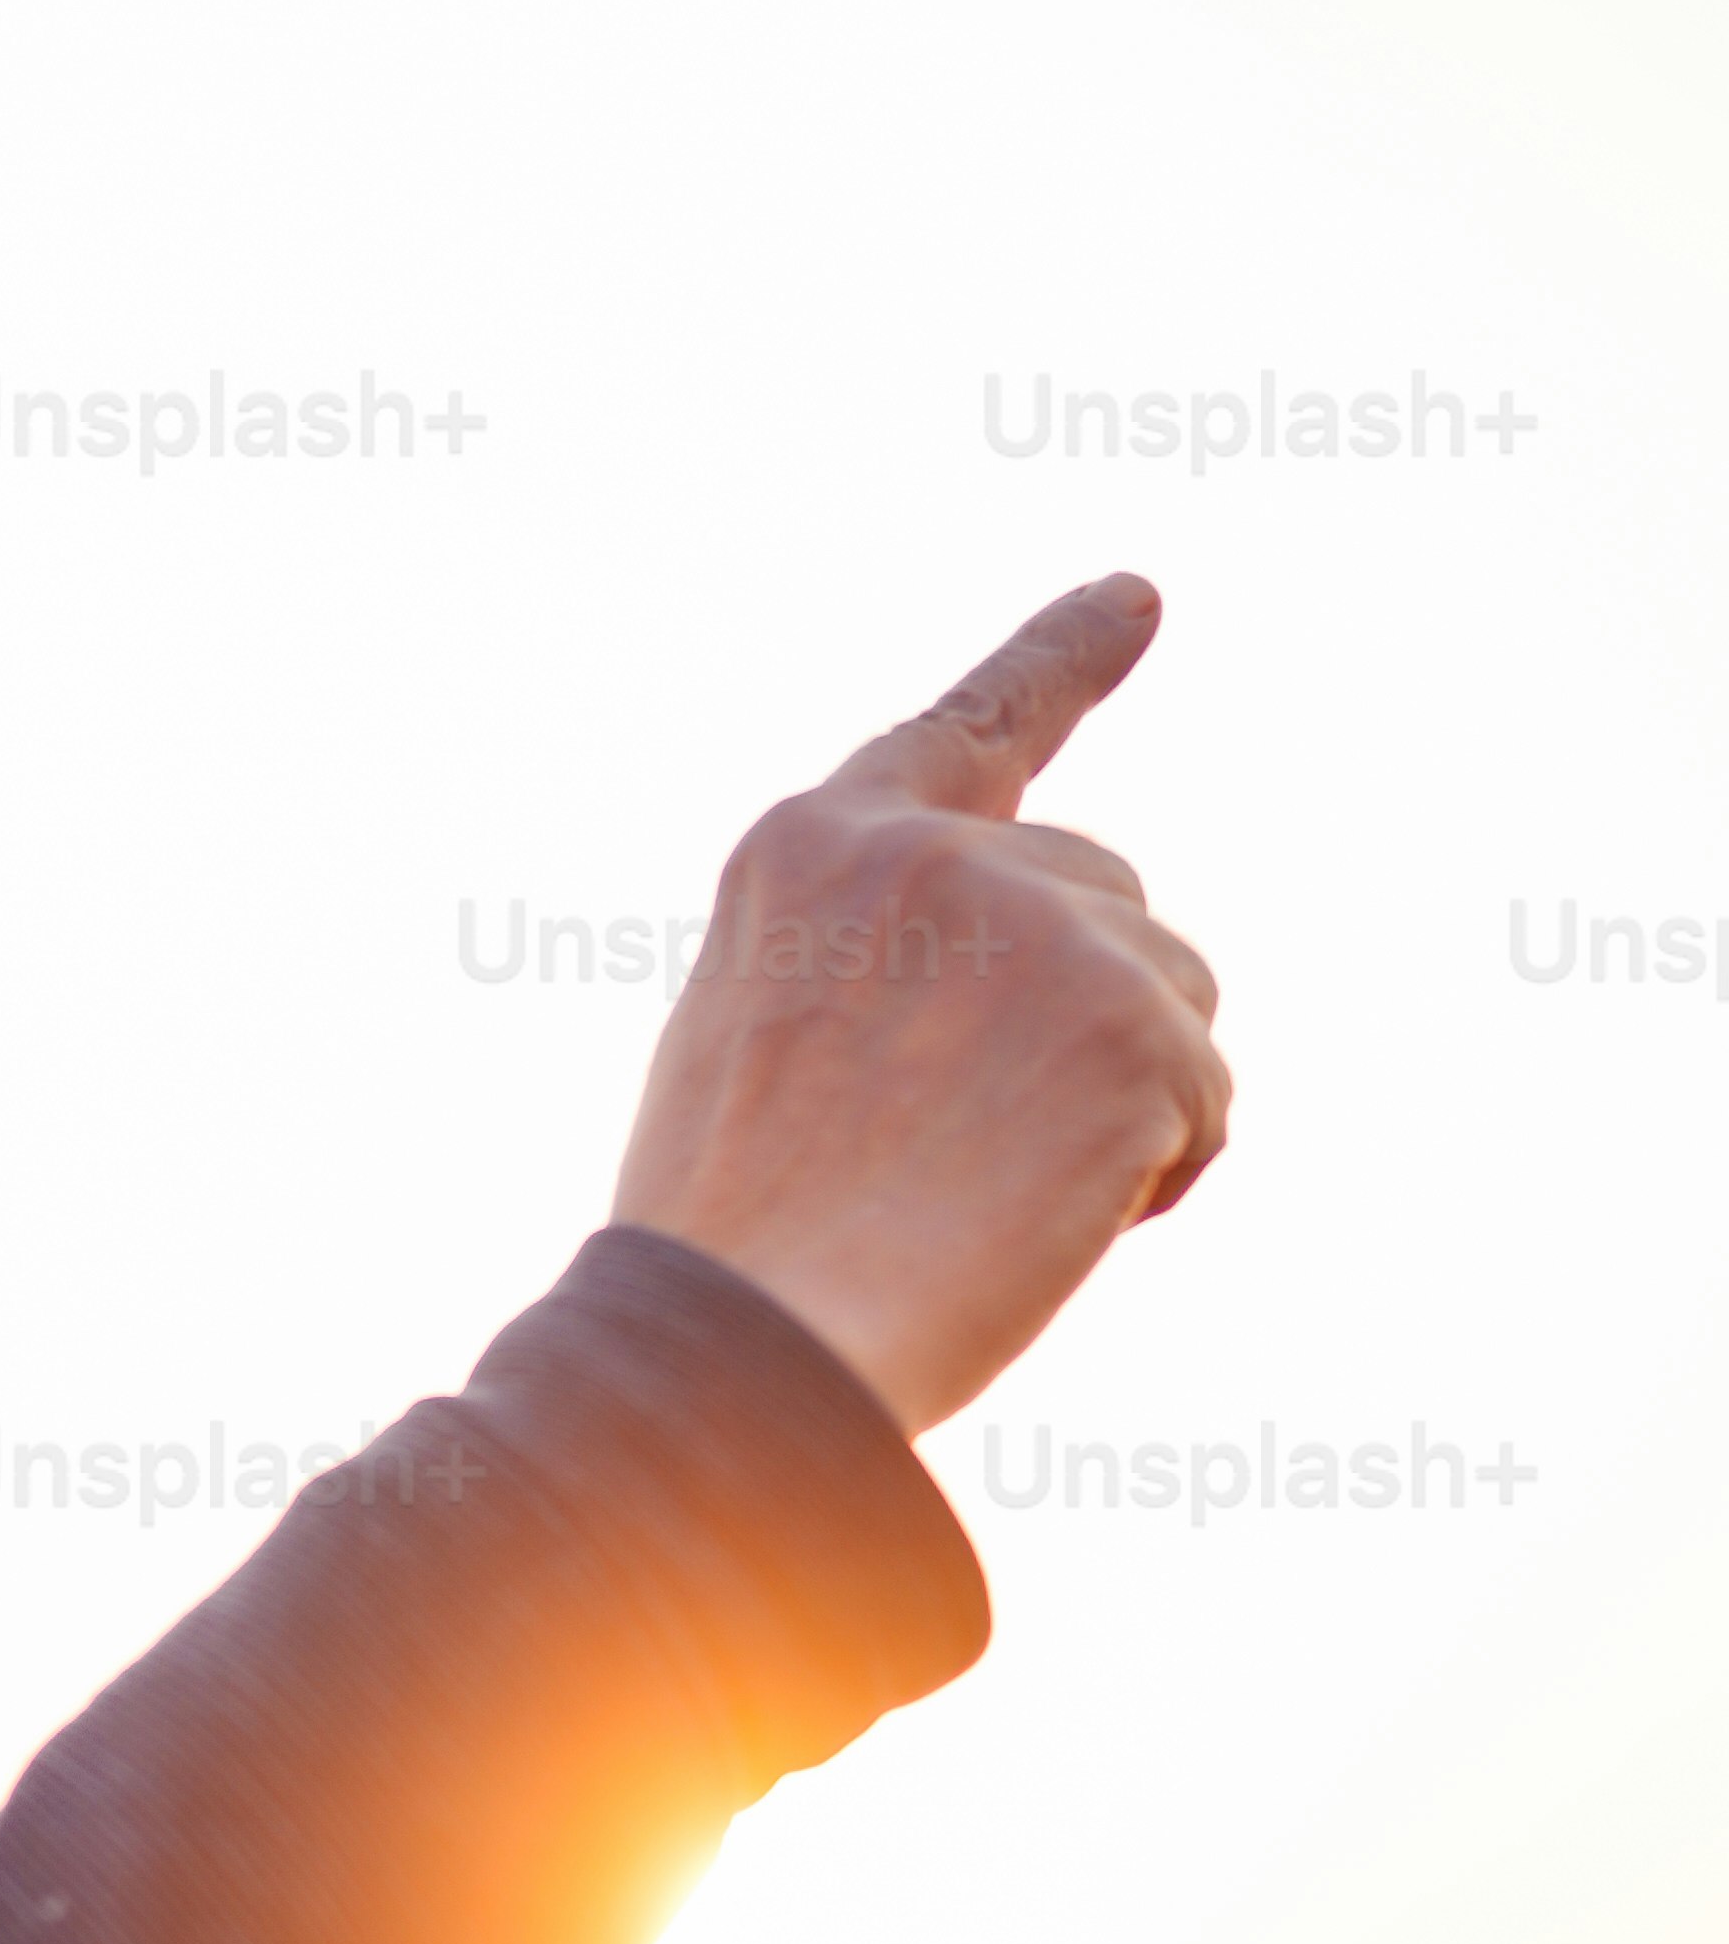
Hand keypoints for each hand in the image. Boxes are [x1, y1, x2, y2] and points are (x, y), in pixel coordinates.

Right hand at [608, 571, 1229, 1439]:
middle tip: (962, 1160)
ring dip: (1123, 1101)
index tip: (1140, 596)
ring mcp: (1041, 925)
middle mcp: (934, 854)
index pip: (970, 727)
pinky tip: (1048, 1225)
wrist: (754, 1347)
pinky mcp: (1133, 1019)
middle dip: (1084, 1015)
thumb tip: (1037, 997)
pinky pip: (1207, 1097)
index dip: (1061, 659)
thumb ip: (879, 963)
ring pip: (1173, 993)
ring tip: (987, 1200)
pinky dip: (1157, 1175)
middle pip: (1108, 896)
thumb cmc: (737, 1244)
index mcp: (814, 846)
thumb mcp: (760, 1042)